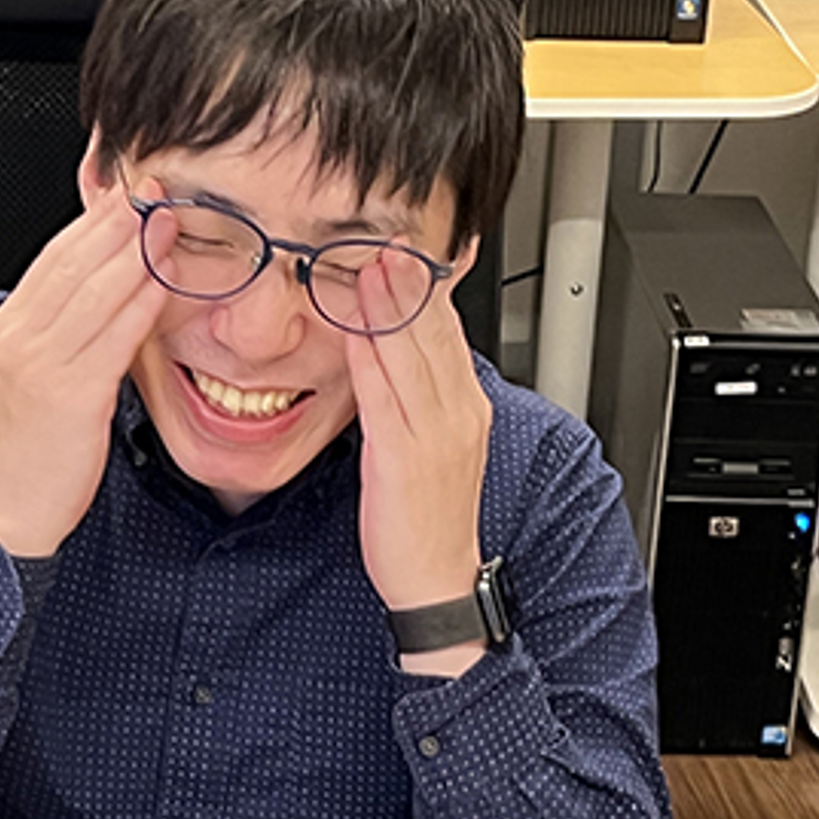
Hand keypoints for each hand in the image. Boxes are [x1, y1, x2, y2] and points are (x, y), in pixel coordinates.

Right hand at [0, 179, 175, 557]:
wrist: (15, 504)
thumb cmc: (39, 438)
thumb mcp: (43, 368)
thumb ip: (69, 324)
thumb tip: (114, 279)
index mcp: (11, 324)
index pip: (55, 257)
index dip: (95, 222)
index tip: (129, 194)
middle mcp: (19, 336)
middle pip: (74, 264)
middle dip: (119, 224)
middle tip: (157, 193)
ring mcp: (41, 364)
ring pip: (94, 293)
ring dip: (137, 253)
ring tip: (168, 225)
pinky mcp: (70, 395)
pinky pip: (112, 338)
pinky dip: (140, 305)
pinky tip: (165, 284)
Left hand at [345, 238, 490, 672]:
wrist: (435, 580)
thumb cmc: (423, 515)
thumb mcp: (430, 444)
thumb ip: (413, 395)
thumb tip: (382, 350)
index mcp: (465, 407)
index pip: (447, 333)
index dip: (427, 288)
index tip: (406, 250)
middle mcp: (457, 413)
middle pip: (433, 334)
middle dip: (409, 283)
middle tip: (387, 238)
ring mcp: (435, 434)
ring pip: (411, 355)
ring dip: (388, 306)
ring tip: (369, 263)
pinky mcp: (405, 456)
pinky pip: (386, 394)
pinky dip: (370, 355)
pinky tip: (353, 327)